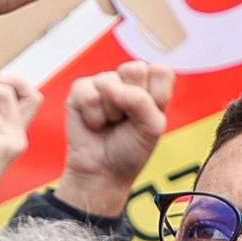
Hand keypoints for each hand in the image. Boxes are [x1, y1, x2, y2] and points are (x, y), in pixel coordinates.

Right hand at [58, 59, 175, 217]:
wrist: (103, 171)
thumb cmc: (130, 149)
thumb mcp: (152, 128)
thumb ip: (142, 101)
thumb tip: (113, 87)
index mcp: (151, 85)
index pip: (160, 71)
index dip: (156, 97)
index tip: (148, 117)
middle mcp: (127, 79)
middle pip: (135, 69)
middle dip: (132, 102)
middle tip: (127, 120)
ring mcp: (103, 82)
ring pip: (110, 84)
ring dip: (111, 113)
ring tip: (110, 124)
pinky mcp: (81, 89)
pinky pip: (88, 95)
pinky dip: (93, 117)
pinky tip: (95, 124)